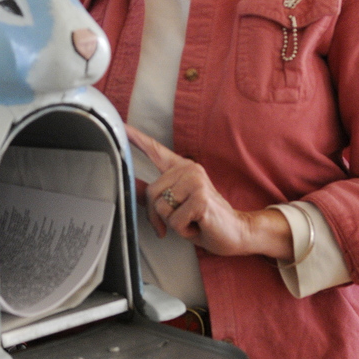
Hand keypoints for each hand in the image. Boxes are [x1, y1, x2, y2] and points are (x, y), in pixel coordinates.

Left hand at [126, 124, 293, 260]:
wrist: (236, 232)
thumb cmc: (204, 219)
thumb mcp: (176, 206)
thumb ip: (155, 194)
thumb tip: (133, 186)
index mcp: (182, 169)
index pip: (155, 150)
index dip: (137, 139)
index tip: (122, 126)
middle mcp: (189, 170)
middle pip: (151, 193)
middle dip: (159, 215)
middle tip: (180, 220)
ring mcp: (196, 181)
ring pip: (161, 208)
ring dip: (173, 223)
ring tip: (191, 220)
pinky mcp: (200, 198)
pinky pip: (174, 221)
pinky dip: (184, 231)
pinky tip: (198, 225)